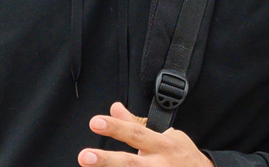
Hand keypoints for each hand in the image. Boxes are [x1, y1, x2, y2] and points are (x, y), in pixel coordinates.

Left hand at [78, 102, 212, 166]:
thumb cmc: (183, 156)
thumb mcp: (167, 136)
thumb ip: (136, 125)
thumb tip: (115, 107)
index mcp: (162, 146)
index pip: (136, 134)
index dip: (116, 127)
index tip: (94, 122)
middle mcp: (160, 165)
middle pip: (131, 164)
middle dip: (107, 161)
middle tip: (85, 157)